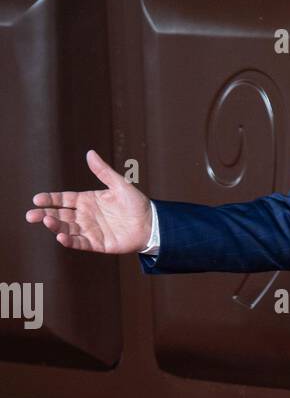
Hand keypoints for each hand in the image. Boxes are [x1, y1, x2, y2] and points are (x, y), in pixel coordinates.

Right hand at [25, 149, 152, 253]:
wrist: (151, 224)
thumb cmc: (136, 203)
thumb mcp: (119, 184)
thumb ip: (103, 171)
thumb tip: (90, 153)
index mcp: (87, 200)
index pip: (63, 199)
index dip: (50, 199)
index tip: (37, 199)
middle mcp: (85, 216)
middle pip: (60, 215)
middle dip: (45, 215)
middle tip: (30, 215)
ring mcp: (90, 230)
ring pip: (67, 229)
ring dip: (55, 226)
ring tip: (46, 222)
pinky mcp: (98, 244)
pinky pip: (81, 243)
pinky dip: (70, 241)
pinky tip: (60, 237)